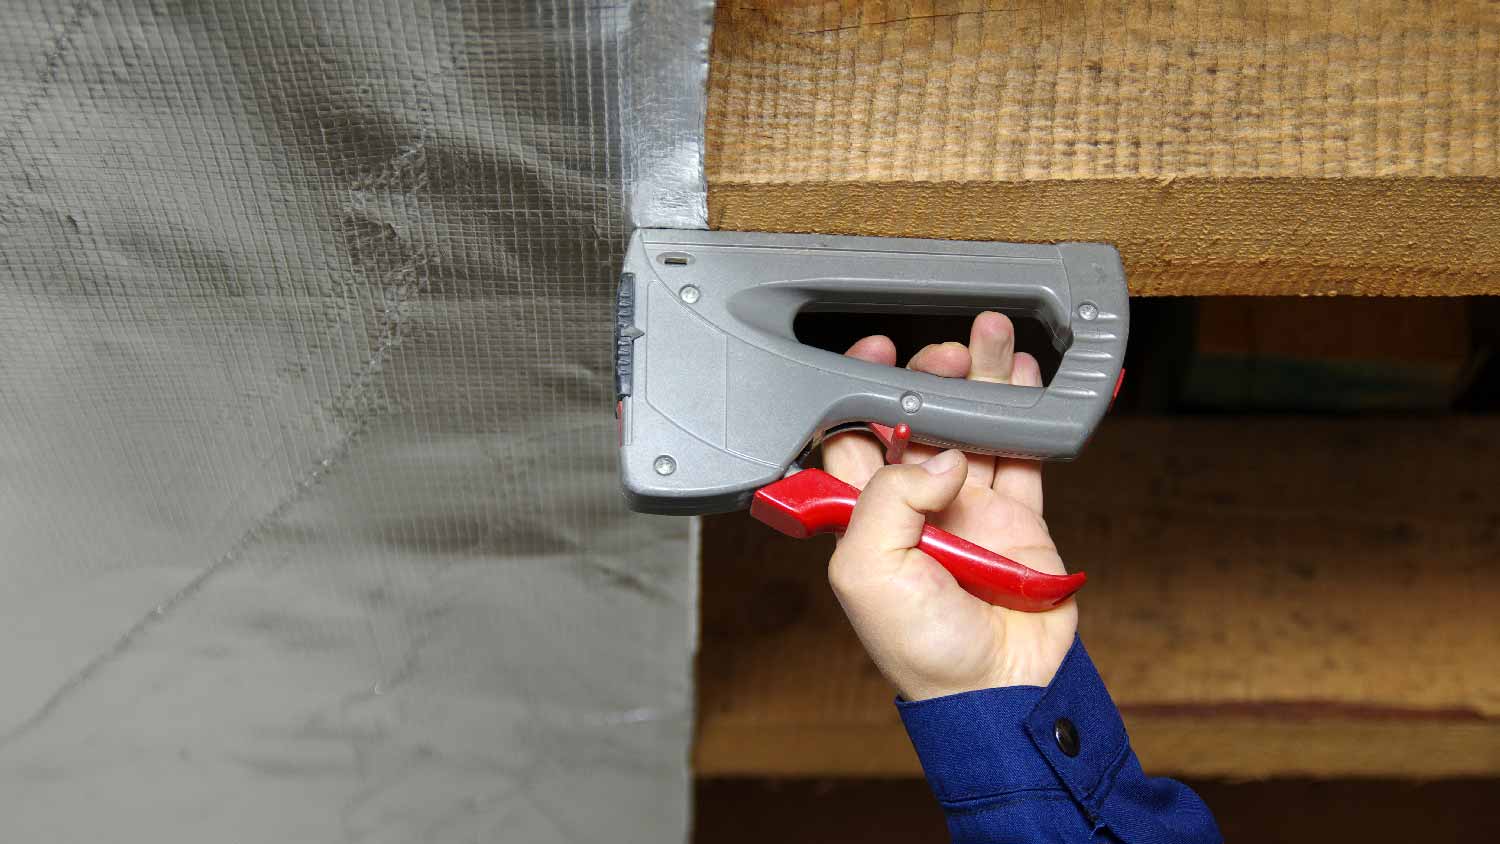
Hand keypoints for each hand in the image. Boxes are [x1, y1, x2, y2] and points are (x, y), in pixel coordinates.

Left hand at [822, 312, 1076, 700]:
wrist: (996, 689)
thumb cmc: (920, 649)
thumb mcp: (867, 572)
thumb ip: (886, 500)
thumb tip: (937, 454)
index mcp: (862, 515)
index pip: (851, 436)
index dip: (859, 391)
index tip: (874, 353)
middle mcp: (913, 506)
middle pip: (916, 421)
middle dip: (928, 377)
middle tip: (945, 355)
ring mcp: (966, 509)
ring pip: (971, 427)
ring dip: (980, 379)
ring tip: (989, 336)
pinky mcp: (1015, 518)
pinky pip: (1021, 454)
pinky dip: (1026, 414)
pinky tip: (1024, 375)